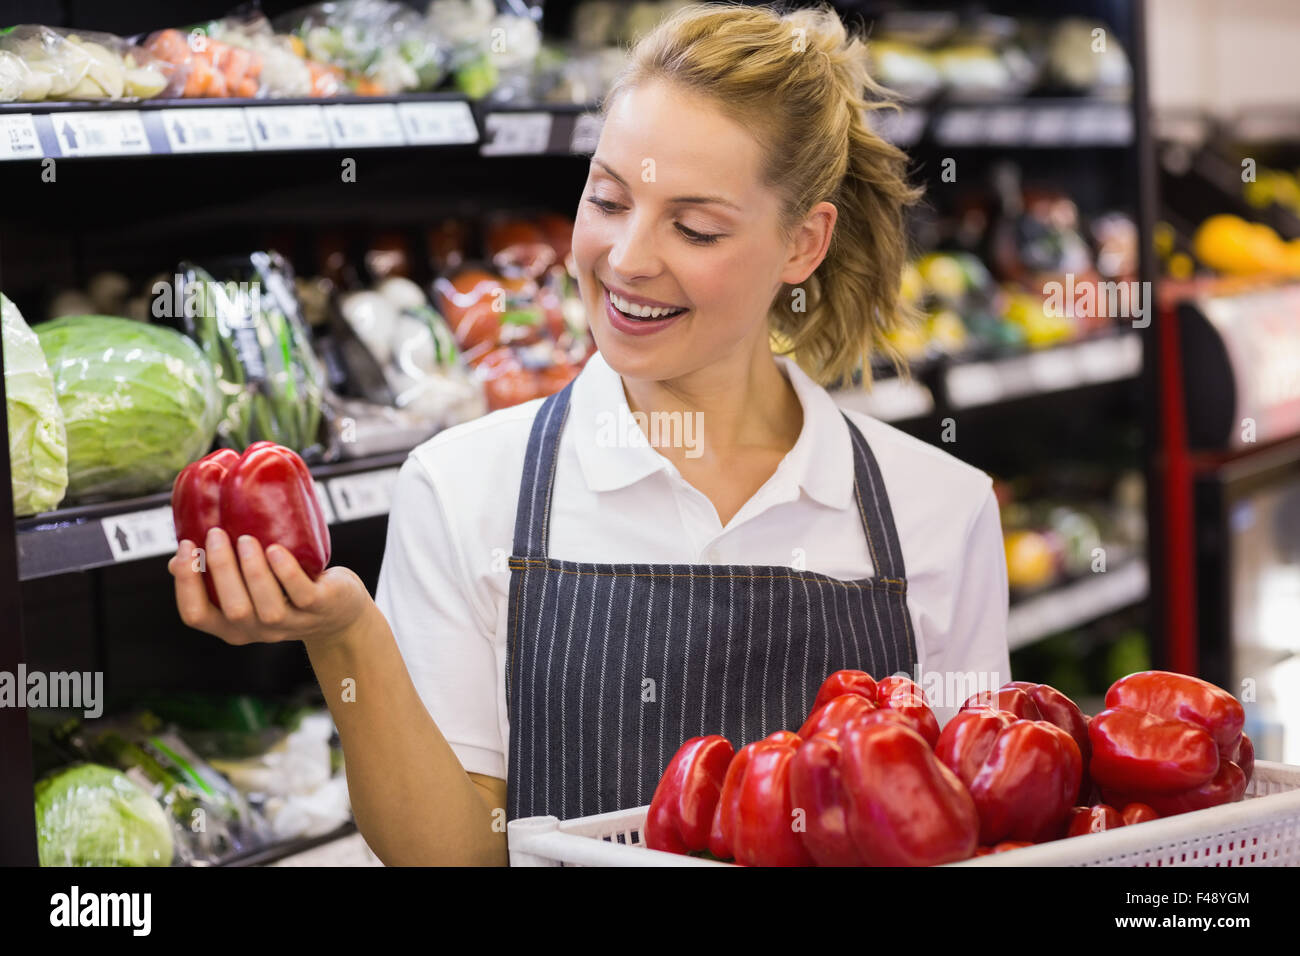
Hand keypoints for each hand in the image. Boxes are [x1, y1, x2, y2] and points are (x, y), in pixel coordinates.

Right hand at [169, 526, 371, 650]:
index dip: (186, 583)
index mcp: (232, 626)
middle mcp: (258, 630)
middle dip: (221, 569)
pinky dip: (286, 572)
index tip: (186, 548)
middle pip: (232, 609)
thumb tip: (181, 552)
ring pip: (266, 606)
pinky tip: (276, 550)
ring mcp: (291, 623)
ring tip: (247, 538)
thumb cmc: (285, 590)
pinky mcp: (319, 607)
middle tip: (216, 533)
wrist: (339, 612)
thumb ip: (217, 574)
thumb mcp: (249, 588)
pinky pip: (301, 594)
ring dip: (253, 570)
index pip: (196, 615)